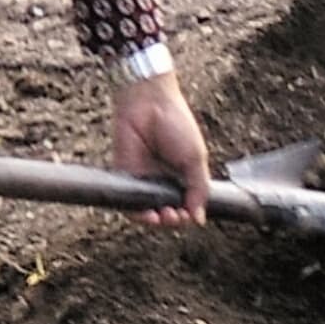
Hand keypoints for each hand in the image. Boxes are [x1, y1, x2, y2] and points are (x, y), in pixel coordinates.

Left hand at [109, 69, 215, 222]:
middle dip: (172, 220)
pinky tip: (148, 215)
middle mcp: (163, 179)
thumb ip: (198, 189)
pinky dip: (138, 213)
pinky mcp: (126, 174)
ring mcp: (144, 178)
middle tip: (175, 216)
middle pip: (167, 211)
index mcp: (182, 175)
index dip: (187, 215)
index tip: (190, 216)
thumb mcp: (196, 158)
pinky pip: (129, 201)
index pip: (185, 205)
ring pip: (148, 210)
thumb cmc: (176, 124)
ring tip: (163, 217)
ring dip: (155, 220)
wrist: (149, 102)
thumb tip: (198, 219)